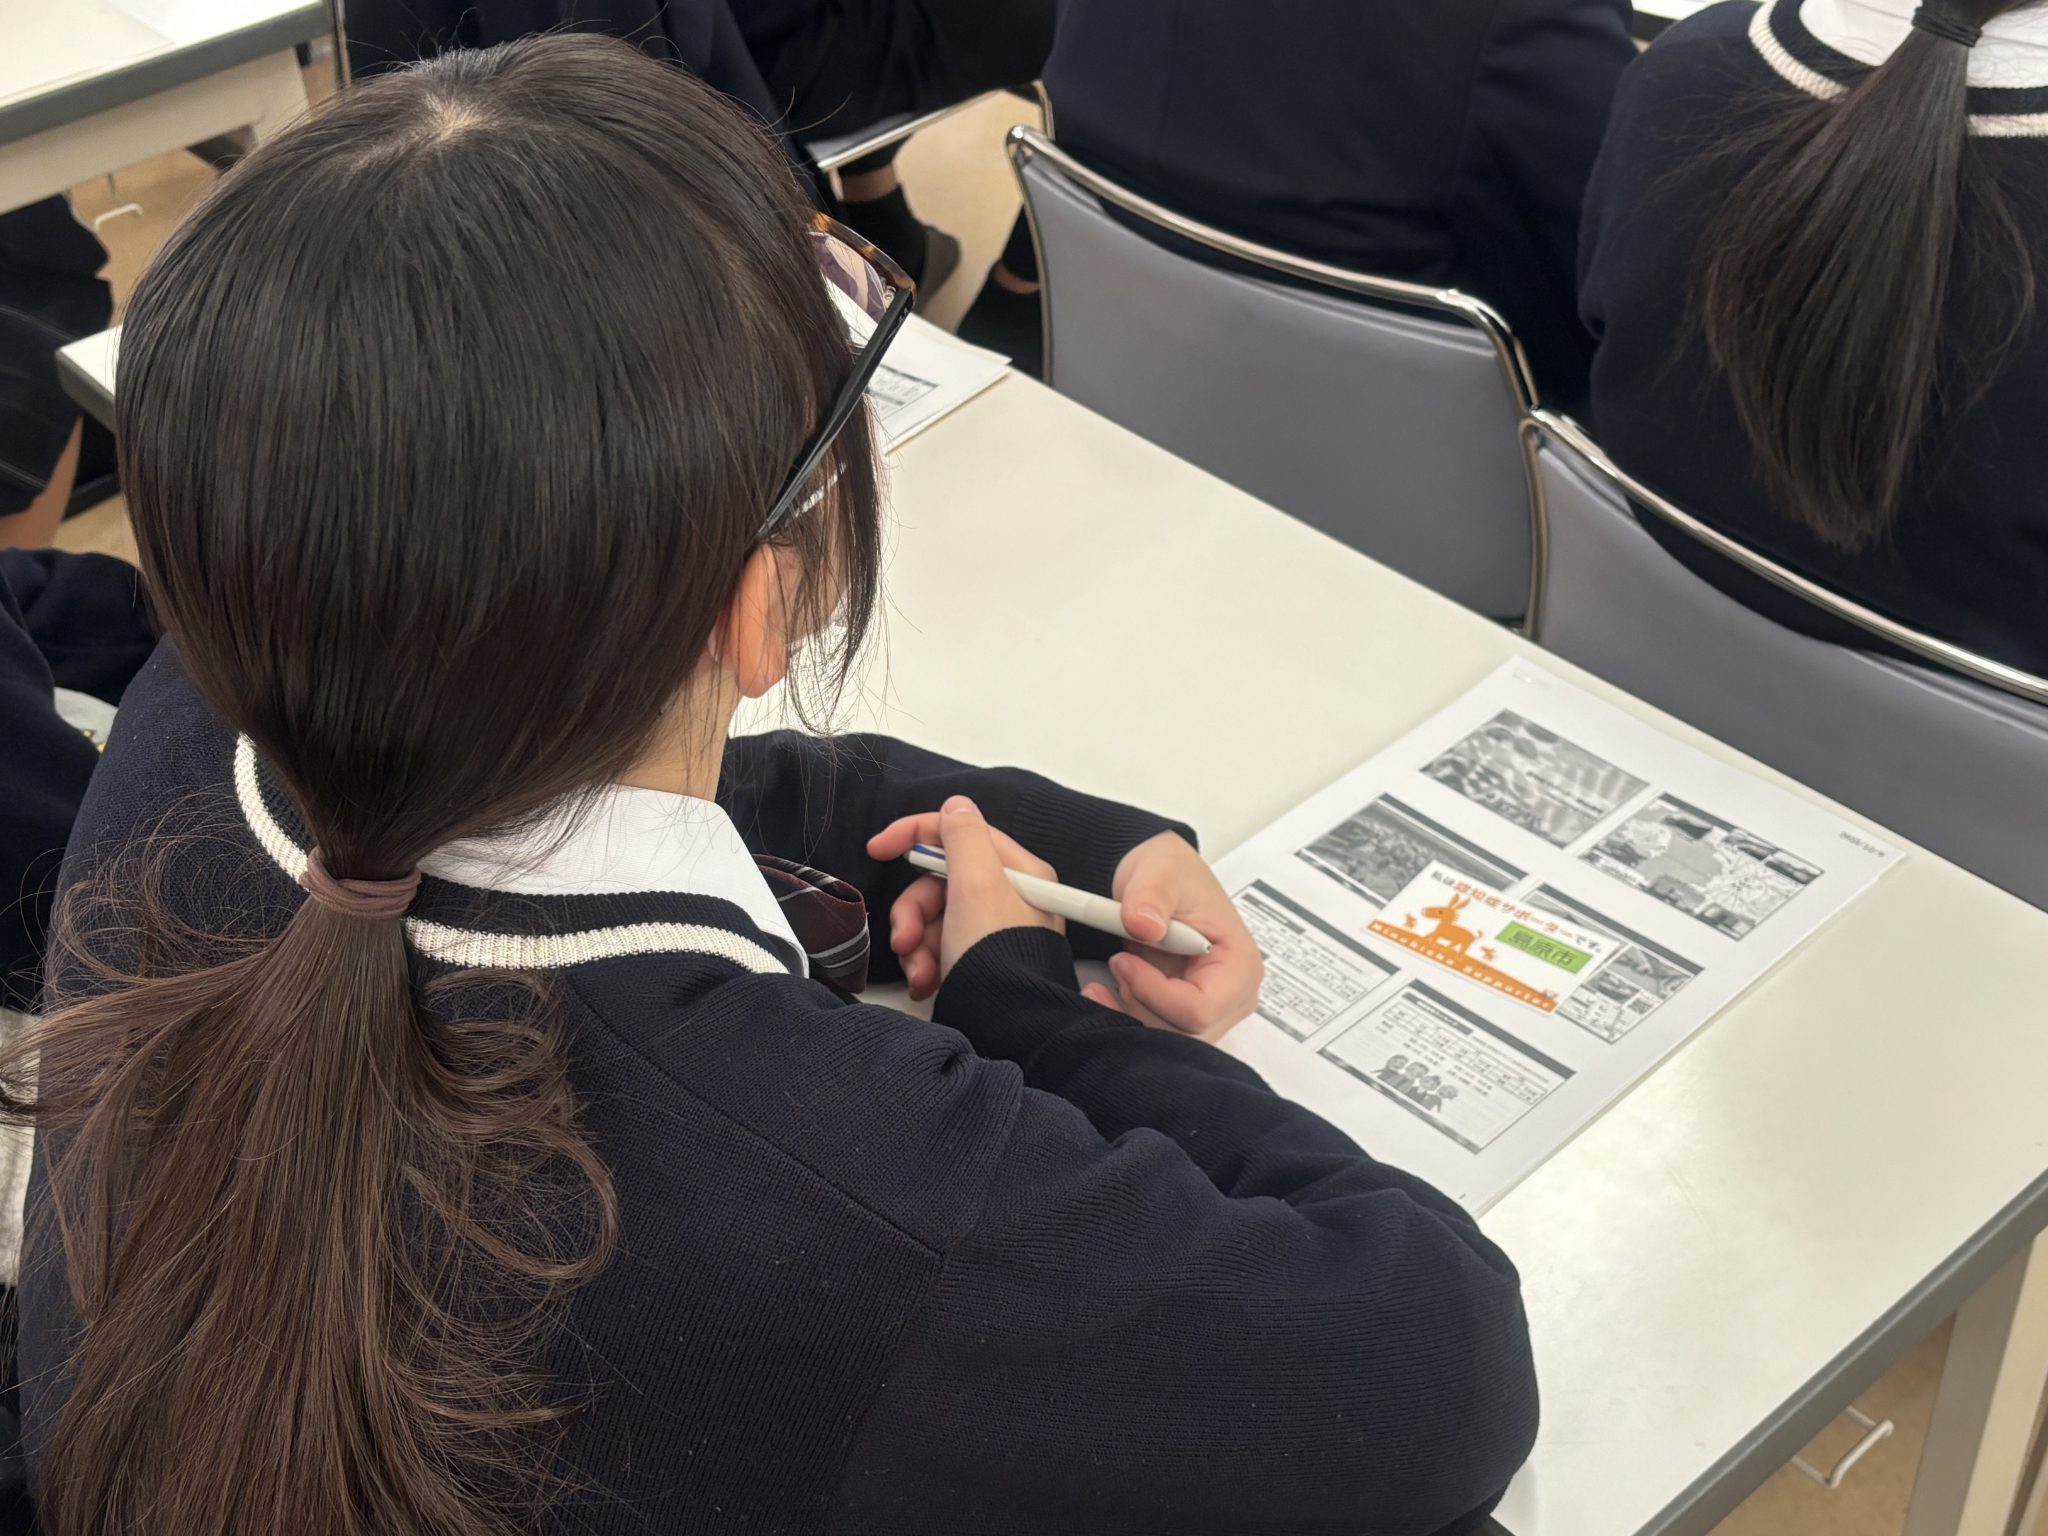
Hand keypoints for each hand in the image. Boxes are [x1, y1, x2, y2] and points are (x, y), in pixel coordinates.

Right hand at [867, 797, 1060, 1000]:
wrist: (1009, 1027)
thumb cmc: (997, 956)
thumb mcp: (977, 884)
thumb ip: (963, 837)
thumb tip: (956, 806)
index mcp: (1017, 872)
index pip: (960, 833)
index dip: (915, 834)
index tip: (877, 848)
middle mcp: (1008, 899)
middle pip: (941, 882)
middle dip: (914, 911)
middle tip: (904, 939)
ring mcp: (992, 932)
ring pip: (934, 918)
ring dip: (916, 943)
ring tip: (919, 971)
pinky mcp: (979, 961)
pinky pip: (939, 948)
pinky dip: (925, 963)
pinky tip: (926, 983)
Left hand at [1079, 832, 1261, 1042]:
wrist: (1157, 880)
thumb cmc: (1170, 874)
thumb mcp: (1160, 869)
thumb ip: (1151, 895)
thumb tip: (1144, 925)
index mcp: (1239, 966)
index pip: (1200, 1010)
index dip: (1155, 993)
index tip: (1125, 961)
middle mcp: (1231, 997)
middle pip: (1184, 1033)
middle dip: (1140, 1004)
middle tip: (1117, 964)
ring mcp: (1209, 1009)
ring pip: (1165, 1038)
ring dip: (1129, 1011)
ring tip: (1112, 970)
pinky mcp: (1183, 1013)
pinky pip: (1154, 1032)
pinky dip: (1126, 1015)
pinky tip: (1106, 991)